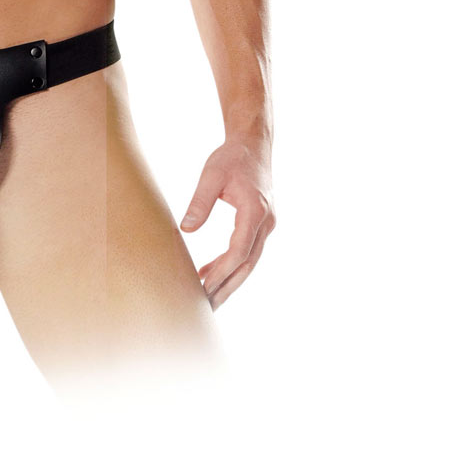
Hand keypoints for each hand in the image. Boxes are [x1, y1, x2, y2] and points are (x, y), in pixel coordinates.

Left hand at [180, 135, 274, 309]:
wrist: (253, 145)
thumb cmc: (232, 157)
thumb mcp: (211, 175)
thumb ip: (200, 202)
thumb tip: (187, 229)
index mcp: (255, 211)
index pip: (240, 250)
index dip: (222, 271)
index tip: (205, 286)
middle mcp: (266, 222)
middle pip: (247, 264)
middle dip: (227, 287)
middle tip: (206, 307)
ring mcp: (266, 225)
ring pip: (249, 261)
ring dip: (229, 280)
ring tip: (207, 298)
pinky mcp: (261, 225)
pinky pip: (247, 251)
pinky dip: (231, 265)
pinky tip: (209, 273)